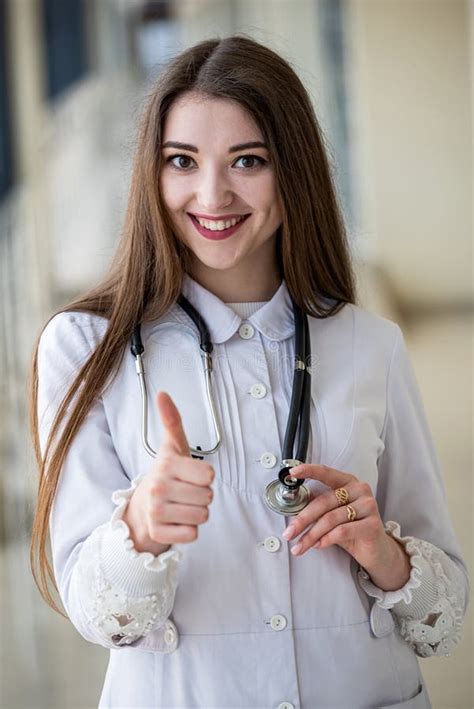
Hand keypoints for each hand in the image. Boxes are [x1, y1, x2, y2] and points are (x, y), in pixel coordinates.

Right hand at [123, 392, 214, 555]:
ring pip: (203, 516)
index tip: (190, 475)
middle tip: (184, 492)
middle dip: (201, 496)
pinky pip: (192, 534)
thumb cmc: (166, 475)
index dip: (204, 476)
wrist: (141, 508)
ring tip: (180, 505)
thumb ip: (172, 420)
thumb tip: (162, 393)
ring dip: (196, 513)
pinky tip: (176, 521)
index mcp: (167, 465)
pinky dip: (188, 530)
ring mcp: (157, 512)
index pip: (209, 474)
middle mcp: (159, 488)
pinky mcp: (159, 533)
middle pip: (208, 497)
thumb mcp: (173, 447)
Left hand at [282, 464, 410, 590]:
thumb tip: (294, 505)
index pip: (326, 473)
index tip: (293, 473)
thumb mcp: (332, 514)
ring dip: (312, 535)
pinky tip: (319, 545)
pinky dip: (327, 539)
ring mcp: (368, 506)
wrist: (376, 551)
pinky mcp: (372, 524)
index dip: (309, 471)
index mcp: (348, 482)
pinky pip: (342, 531)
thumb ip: (318, 506)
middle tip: (289, 533)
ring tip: (301, 545)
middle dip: (303, 519)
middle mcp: (359, 490)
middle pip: (323, 502)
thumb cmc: (352, 529)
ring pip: (330, 519)